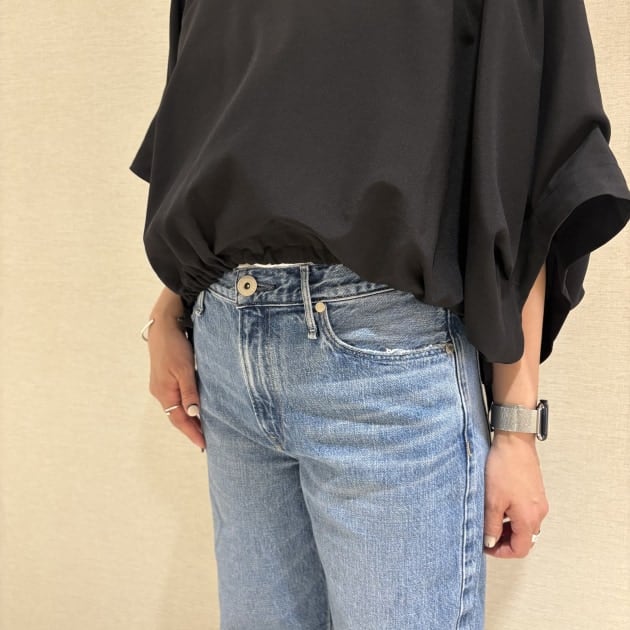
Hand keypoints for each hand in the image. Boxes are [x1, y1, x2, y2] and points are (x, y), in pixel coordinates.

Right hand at [147, 317, 205, 449]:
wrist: (162, 326)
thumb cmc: (175, 346)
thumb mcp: (185, 369)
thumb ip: (189, 392)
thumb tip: (193, 414)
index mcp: (164, 393)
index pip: (179, 420)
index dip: (192, 433)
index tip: (204, 445)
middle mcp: (160, 392)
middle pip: (176, 416)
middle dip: (190, 429)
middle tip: (206, 441)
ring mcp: (161, 386)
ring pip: (176, 408)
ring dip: (188, 419)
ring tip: (203, 428)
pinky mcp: (164, 378)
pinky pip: (176, 399)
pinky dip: (186, 407)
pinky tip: (194, 408)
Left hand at [483, 432, 548, 557]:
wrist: (515, 442)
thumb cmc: (504, 468)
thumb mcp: (492, 500)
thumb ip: (492, 525)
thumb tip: (490, 542)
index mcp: (529, 519)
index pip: (520, 549)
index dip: (501, 552)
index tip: (486, 546)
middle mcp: (539, 513)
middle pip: (524, 539)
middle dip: (504, 541)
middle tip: (486, 534)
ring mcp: (539, 502)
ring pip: (525, 526)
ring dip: (508, 528)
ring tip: (490, 519)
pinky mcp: (536, 492)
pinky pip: (526, 512)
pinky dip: (513, 516)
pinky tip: (499, 505)